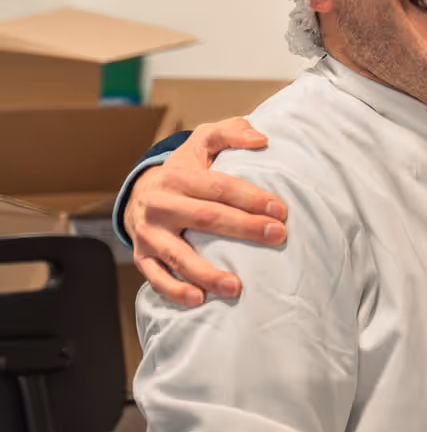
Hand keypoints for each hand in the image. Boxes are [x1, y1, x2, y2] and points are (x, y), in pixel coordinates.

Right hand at [128, 119, 287, 307]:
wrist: (140, 193)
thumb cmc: (185, 169)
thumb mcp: (203, 142)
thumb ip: (231, 132)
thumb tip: (262, 139)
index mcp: (179, 176)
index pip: (219, 187)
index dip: (250, 198)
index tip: (280, 210)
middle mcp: (161, 204)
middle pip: (206, 217)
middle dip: (244, 229)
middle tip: (277, 237)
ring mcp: (149, 233)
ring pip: (179, 255)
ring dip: (208, 273)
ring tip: (237, 287)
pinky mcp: (142, 256)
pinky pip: (156, 278)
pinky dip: (175, 290)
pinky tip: (199, 299)